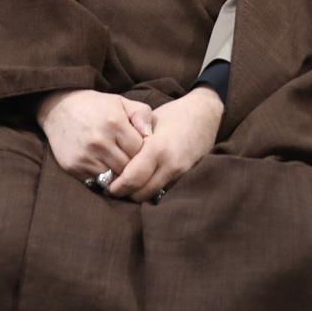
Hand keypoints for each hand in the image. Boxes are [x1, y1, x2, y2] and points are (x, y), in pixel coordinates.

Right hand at [37, 89, 153, 179]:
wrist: (59, 108)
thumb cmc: (96, 107)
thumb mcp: (121, 102)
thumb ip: (142, 114)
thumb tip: (150, 136)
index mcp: (114, 123)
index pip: (141, 151)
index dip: (145, 153)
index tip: (143, 152)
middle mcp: (99, 141)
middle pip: (129, 167)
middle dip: (134, 168)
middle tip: (134, 164)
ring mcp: (85, 155)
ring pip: (115, 178)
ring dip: (120, 176)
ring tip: (122, 169)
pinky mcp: (74, 167)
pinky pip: (97, 182)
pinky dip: (104, 180)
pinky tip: (106, 171)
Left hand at [108, 87, 221, 202]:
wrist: (206, 115)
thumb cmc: (173, 115)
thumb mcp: (149, 121)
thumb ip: (133, 140)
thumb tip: (112, 157)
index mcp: (157, 148)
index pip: (131, 179)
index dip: (116, 186)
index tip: (105, 185)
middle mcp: (169, 164)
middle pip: (140, 193)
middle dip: (125, 193)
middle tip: (112, 188)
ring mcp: (179, 173)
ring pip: (152, 195)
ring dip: (138, 194)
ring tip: (126, 186)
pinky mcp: (186, 177)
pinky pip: (163, 191)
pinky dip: (151, 190)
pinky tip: (143, 183)